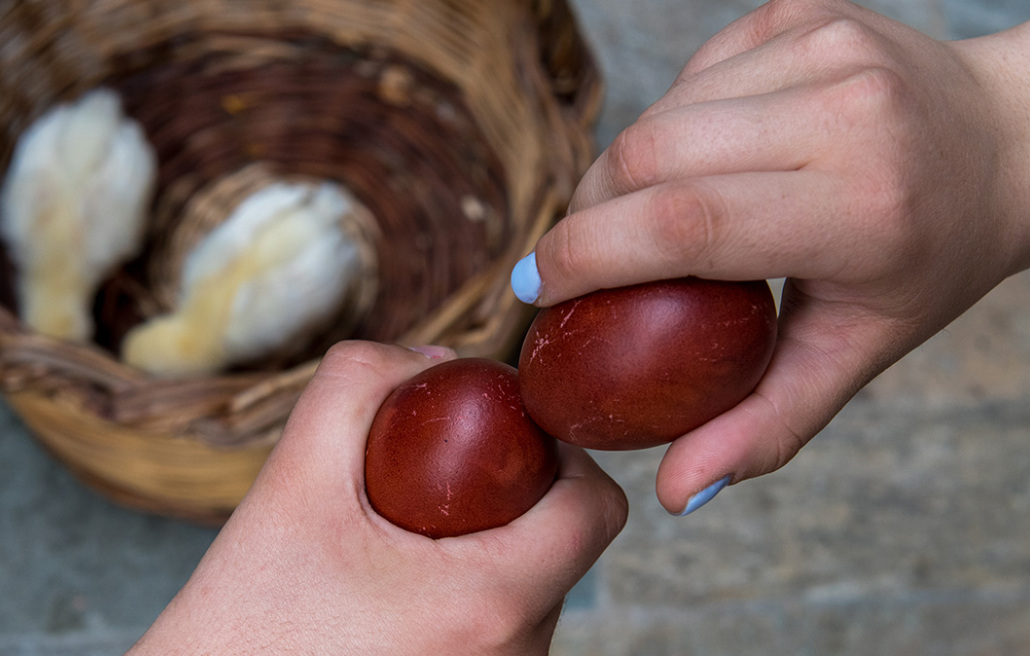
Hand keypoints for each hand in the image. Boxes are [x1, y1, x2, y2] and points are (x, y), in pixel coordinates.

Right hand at [128, 342, 627, 654]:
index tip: (503, 438)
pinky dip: (469, 597)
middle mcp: (517, 655)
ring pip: (533, 591)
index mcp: (493, 602)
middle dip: (512, 499)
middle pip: (563, 546)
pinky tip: (400, 594)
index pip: (596, 508)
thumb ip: (357, 388)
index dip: (562, 455)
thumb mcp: (287, 488)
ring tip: (407, 542)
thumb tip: (434, 357)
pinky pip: (503, 632)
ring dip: (489, 550)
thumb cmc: (244, 629)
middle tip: (436, 482)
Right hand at [511, 0, 1029, 512]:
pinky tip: (706, 161)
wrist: (1010, 139)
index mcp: (864, 208)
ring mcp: (825, 46)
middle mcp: (847, 112)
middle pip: (651, 154)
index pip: (687, 223)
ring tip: (644, 218)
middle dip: (589, 213)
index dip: (587, 254)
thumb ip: (767, 424)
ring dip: (625, 171)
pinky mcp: (802, 10)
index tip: (538, 289)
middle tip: (579, 261)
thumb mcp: (858, 350)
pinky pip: (691, 77)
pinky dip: (673, 127)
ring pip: (661, 111)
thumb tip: (674, 494)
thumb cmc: (932, 259)